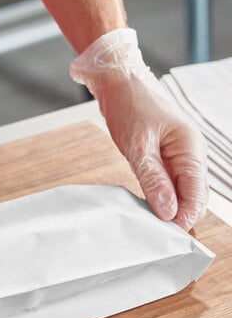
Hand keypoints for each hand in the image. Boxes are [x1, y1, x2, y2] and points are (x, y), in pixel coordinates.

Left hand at [70, 28, 208, 230]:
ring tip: (149, 225)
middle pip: (193, 196)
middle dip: (179, 217)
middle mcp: (189, 153)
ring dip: (168, 208)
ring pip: (180, 191)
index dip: (185, 218)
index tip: (168, 237)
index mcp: (191, 149)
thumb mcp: (138, 146)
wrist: (119, 81)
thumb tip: (168, 212)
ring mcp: (177, 155)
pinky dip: (159, 197)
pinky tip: (145, 207)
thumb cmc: (130, 105)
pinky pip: (167, 183)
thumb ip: (153, 180)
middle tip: (156, 235)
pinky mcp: (163, 156)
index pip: (198, 194)